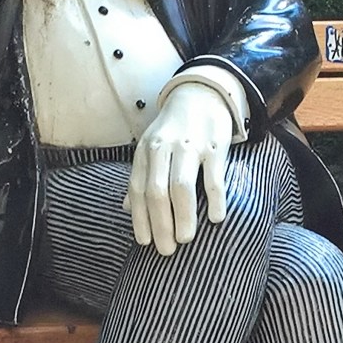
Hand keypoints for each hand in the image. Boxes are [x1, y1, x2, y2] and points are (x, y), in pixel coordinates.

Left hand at [126, 83, 232, 255]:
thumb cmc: (174, 128)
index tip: (145, 242)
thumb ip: (141, 176)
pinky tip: (216, 218)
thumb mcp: (151, 146)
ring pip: (182, 187)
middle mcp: (164, 148)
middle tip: (166, 250)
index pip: (138, 189)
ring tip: (185, 239)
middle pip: (157, 192)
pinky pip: (214, 177)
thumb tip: (126, 208)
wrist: (202, 93)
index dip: (140, 218)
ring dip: (183, 217)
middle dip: (160, 224)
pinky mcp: (215, 145)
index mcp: (146, 151)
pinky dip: (215, 199)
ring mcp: (190, 146)